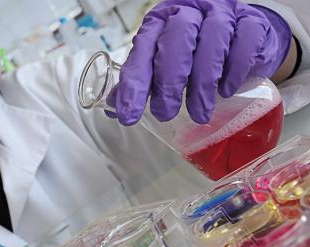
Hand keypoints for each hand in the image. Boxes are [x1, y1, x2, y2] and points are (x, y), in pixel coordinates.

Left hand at [107, 0, 291, 125]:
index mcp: (160, 21)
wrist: (239, 35)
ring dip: (202, 82)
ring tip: (198, 113)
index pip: (143, 50)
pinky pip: (245, 39)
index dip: (134, 84)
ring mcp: (222, 13)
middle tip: (165, 113)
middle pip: (177, 38)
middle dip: (169, 81)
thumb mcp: (163, 62)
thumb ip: (142, 81)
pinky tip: (226, 90)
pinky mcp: (251, 21)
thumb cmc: (194, 51)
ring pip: (212, 38)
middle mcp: (189, 12)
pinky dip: (235, 68)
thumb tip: (116, 108)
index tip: (129, 114)